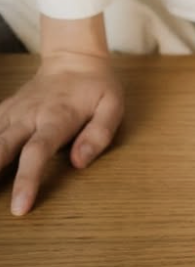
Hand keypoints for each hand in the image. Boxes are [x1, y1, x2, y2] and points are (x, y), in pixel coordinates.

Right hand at [0, 53, 123, 215]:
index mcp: (56, 119)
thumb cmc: (95, 87)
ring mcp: (13, 113)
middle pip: (0, 148)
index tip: (18, 207)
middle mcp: (28, 116)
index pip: (37, 153)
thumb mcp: (112, 105)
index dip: (26, 180)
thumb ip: (98, 134)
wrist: (73, 59)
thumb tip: (79, 162)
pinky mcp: (4, 111)